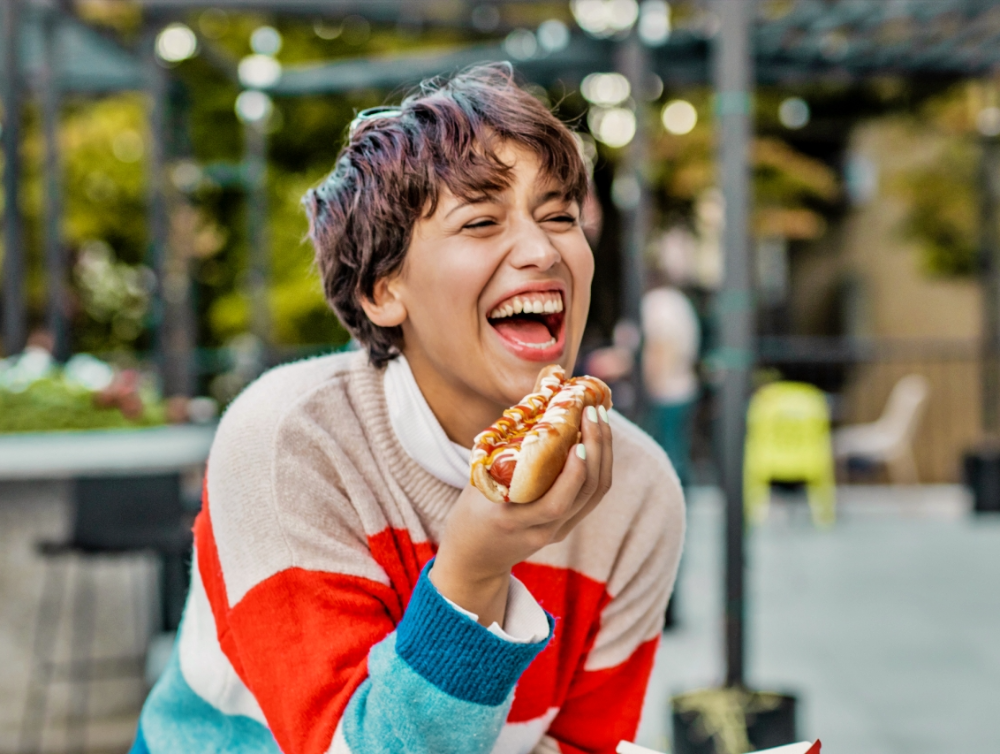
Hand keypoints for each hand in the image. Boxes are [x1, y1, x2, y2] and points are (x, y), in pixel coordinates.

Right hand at [430, 405, 613, 626]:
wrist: (474, 559)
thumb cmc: (472, 511)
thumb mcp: (478, 482)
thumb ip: (502, 449)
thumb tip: (530, 400)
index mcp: (513, 520)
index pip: (555, 502)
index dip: (573, 473)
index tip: (576, 437)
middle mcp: (542, 531)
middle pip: (584, 494)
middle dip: (595, 450)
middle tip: (593, 412)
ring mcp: (557, 532)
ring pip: (594, 495)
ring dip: (603, 454)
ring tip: (599, 418)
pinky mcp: (565, 529)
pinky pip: (590, 497)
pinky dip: (598, 466)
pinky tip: (596, 439)